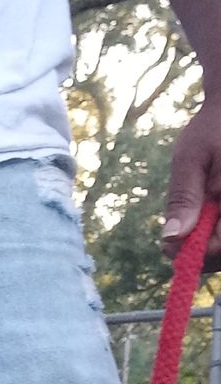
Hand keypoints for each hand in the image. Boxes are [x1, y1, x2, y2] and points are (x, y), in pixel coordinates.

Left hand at [162, 94, 220, 267]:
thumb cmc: (212, 128)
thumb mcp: (190, 158)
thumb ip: (183, 198)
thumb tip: (171, 238)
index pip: (219, 249)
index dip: (195, 255)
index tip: (168, 247)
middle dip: (200, 253)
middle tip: (175, 238)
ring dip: (206, 244)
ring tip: (192, 219)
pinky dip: (213, 233)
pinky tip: (204, 217)